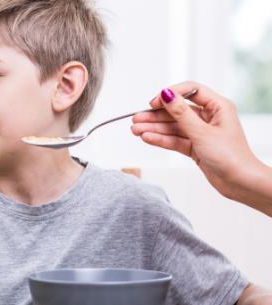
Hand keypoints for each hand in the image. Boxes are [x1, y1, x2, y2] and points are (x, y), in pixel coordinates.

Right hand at [131, 81, 271, 215]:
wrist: (241, 183)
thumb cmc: (231, 157)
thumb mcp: (202, 133)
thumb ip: (181, 113)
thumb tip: (166, 94)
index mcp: (218, 107)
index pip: (190, 91)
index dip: (170, 94)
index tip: (154, 102)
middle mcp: (209, 117)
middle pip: (177, 111)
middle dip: (156, 116)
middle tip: (136, 120)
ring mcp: (201, 133)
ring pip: (173, 127)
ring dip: (154, 129)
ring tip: (135, 130)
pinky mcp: (195, 147)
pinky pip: (174, 140)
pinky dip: (161, 139)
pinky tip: (147, 138)